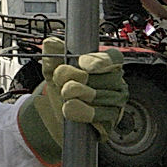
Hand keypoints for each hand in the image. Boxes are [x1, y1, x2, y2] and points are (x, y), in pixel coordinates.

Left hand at [17, 37, 128, 166]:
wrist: (58, 116)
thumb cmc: (62, 88)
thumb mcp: (53, 70)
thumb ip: (51, 55)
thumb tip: (51, 43)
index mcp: (106, 66)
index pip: (114, 58)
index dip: (101, 60)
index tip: (83, 63)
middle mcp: (116, 84)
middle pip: (103, 78)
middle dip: (76, 79)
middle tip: (61, 83)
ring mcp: (116, 104)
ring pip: (98, 96)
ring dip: (74, 95)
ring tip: (64, 96)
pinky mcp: (110, 123)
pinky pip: (97, 117)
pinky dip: (79, 112)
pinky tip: (69, 109)